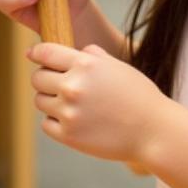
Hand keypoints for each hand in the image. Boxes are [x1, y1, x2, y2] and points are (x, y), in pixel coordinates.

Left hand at [28, 42, 162, 165]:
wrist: (154, 131)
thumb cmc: (139, 96)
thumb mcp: (118, 66)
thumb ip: (94, 56)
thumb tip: (77, 51)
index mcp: (85, 64)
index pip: (45, 53)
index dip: (36, 53)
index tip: (32, 55)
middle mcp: (73, 86)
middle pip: (37, 78)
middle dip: (45, 79)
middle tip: (59, 85)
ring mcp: (69, 112)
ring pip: (39, 100)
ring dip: (50, 101)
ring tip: (71, 105)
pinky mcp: (68, 135)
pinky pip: (46, 124)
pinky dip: (55, 122)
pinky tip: (74, 121)